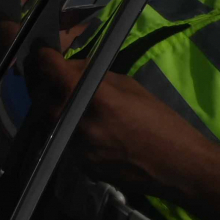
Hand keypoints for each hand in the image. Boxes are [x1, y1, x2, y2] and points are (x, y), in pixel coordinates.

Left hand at [24, 47, 219, 200]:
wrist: (178, 166)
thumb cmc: (160, 121)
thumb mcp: (128, 86)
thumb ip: (93, 74)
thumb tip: (68, 68)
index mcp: (91, 97)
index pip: (50, 69)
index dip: (43, 56)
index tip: (43, 52)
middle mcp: (75, 122)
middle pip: (41, 95)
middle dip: (45, 82)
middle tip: (55, 76)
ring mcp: (73, 147)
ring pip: (47, 118)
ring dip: (52, 105)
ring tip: (67, 98)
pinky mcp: (77, 164)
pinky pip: (60, 137)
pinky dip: (65, 126)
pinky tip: (82, 124)